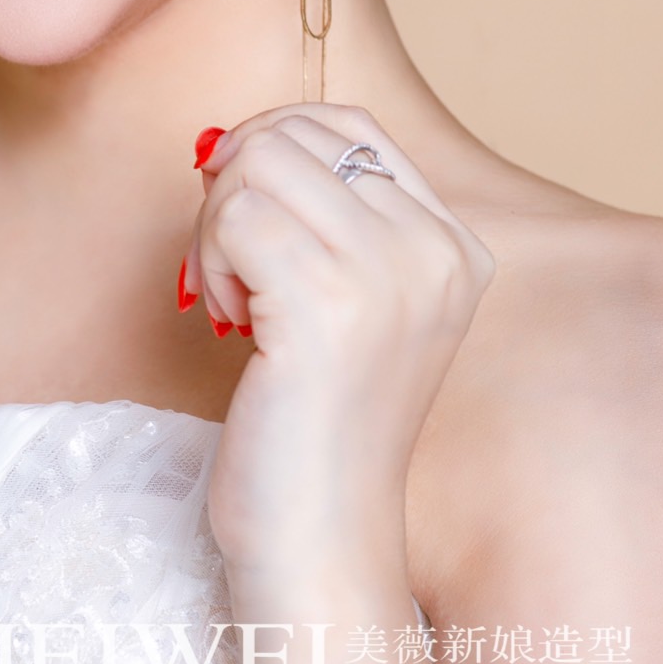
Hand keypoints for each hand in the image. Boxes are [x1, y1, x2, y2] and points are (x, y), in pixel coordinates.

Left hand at [182, 104, 496, 576]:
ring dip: (217, 226)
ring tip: (238, 299)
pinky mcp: (328, 303)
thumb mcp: (347, 303)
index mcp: (453, 246)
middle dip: (235, 188)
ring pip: (256, 165)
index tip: (245, 214)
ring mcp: (389, 274)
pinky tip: (231, 322)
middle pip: (292, 135)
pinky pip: (232, 217)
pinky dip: (209, 262)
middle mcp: (435, 251)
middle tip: (234, 267)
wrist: (322, 537)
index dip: (272, 148)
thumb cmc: (315, 423)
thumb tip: (227, 138)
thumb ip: (320, 216)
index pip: (348, 126)